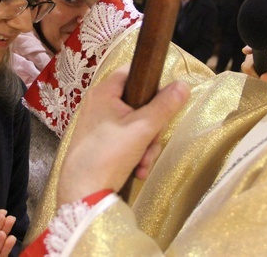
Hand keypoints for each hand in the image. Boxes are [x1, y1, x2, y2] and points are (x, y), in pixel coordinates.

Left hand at [57, 68, 189, 205]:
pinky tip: (137, 171)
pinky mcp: (99, 142)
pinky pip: (125, 139)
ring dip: (146, 145)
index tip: (164, 102)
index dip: (152, 84)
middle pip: (138, 103)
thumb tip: (183, 85)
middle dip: (152, 128)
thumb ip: (165, 106)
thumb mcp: (143, 128)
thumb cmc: (109, 155)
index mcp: (104, 92)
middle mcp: (98, 104)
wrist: (82, 193)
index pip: (133, 72)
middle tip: (152, 143)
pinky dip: (135, 153)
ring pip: (135, 125)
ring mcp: (98, 123)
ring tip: (143, 164)